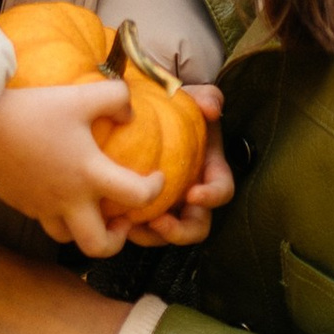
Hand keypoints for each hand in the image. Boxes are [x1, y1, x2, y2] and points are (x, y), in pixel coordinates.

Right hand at [0, 77, 161, 257]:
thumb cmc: (33, 110)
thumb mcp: (80, 95)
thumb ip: (115, 98)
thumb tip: (130, 114)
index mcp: (89, 174)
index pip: (136, 197)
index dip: (155, 190)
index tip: (156, 178)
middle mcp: (68, 200)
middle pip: (98, 246)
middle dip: (118, 239)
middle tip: (123, 217)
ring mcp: (42, 206)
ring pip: (69, 239)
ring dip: (87, 230)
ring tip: (93, 209)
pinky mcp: (22, 204)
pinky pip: (46, 221)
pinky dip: (61, 215)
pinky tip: (62, 190)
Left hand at [124, 88, 231, 247]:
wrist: (149, 111)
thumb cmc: (176, 106)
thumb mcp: (193, 96)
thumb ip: (207, 97)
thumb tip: (211, 109)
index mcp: (211, 173)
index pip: (222, 191)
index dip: (212, 197)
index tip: (193, 194)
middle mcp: (193, 195)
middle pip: (196, 227)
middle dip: (179, 232)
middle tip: (158, 223)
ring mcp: (169, 205)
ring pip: (166, 234)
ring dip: (150, 236)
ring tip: (130, 226)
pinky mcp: (144, 208)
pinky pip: (140, 226)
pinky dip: (128, 228)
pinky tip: (111, 219)